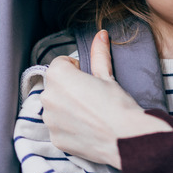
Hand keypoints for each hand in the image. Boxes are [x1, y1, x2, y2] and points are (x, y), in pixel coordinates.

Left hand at [40, 30, 171, 168]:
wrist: (125, 138)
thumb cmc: (117, 104)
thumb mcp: (107, 75)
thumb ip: (99, 54)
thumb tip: (101, 34)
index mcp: (58, 76)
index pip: (60, 64)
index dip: (76, 69)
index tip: (89, 78)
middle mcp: (47, 97)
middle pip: (56, 86)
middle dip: (69, 88)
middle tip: (91, 96)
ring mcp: (49, 120)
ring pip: (56, 107)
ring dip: (67, 107)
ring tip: (90, 113)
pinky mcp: (55, 139)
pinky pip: (59, 127)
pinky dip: (69, 126)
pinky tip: (87, 127)